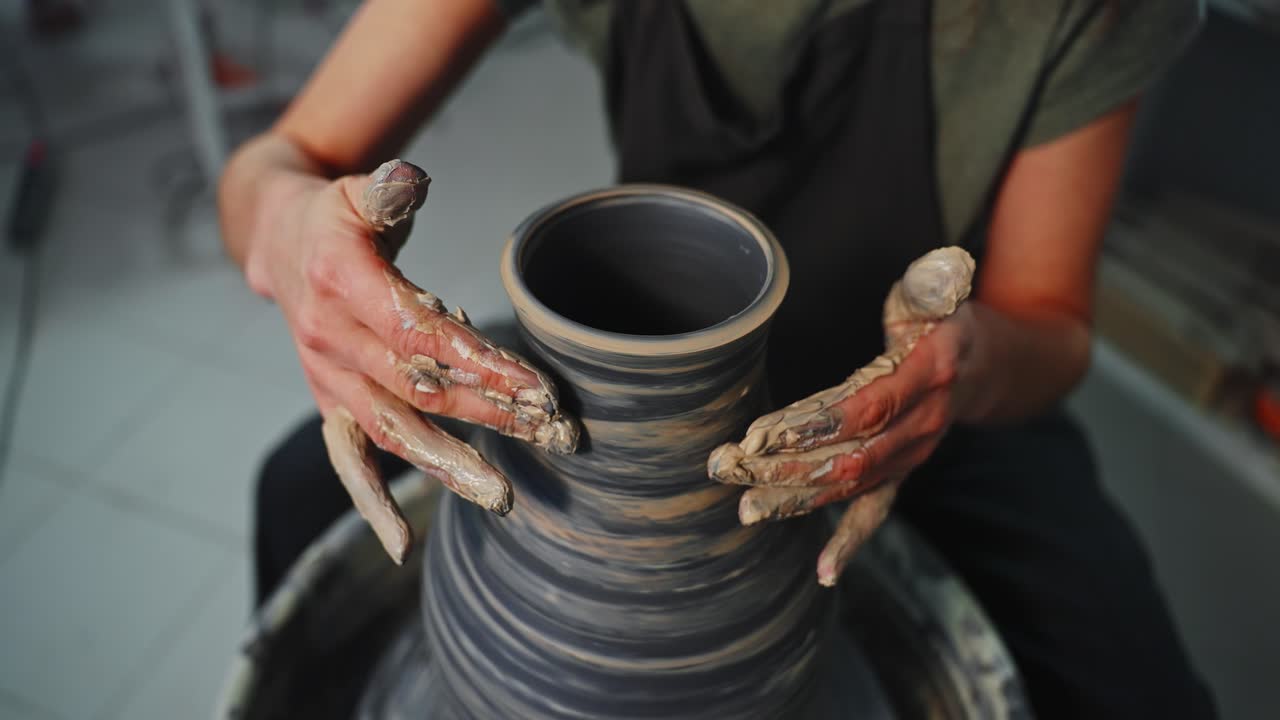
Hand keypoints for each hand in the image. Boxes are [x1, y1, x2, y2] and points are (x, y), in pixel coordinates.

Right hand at [243, 160, 577, 562]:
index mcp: (341, 283)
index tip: (537, 385)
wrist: (275, 243)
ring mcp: (327, 379)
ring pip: (393, 430)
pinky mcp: (329, 403)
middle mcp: (329, 339)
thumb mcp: (355, 189)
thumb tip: (410, 183)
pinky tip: (401, 541)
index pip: (420, 333)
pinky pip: (347, 460)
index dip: (479, 362)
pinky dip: (372, 501)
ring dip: (450, 464)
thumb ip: (385, 191)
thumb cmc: (333, 217)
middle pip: (419, 389)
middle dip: (490, 415)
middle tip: (550, 433)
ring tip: (504, 493)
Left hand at [709, 247, 975, 585]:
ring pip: (849, 488)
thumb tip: (938, 268)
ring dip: (793, 500)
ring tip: (743, 510)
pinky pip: (877, 514)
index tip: (759, 432)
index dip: (811, 425)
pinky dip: (850, 543)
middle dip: (781, 467)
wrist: (991, 369)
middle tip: (725, 466)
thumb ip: (933, 285)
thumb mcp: (942, 294)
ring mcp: (911, 458)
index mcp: (927, 375)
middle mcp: (921, 426)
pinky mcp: (900, 474)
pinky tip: (823, 570)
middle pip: (846, 457)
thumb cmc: (948, 323)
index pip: (863, 408)